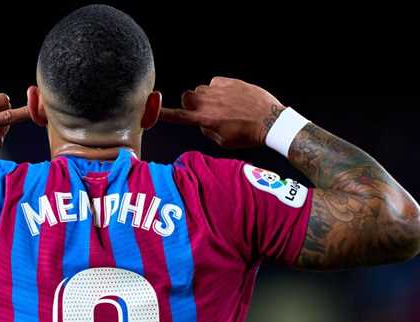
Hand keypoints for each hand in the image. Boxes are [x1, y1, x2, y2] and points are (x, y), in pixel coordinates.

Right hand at [159, 77, 284, 147]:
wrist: (271, 119)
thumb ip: (207, 131)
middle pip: (186, 96)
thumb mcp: (224, 142)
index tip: (148, 112)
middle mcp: (207, 102)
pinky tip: (232, 97)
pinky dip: (219, 88)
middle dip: (191, 102)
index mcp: (204, 120)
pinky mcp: (228, 81)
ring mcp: (217, 89)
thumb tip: (202, 122)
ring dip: (206, 96)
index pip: (177, 116)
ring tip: (224, 105)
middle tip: (204, 111)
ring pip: (201, 89)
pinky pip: (215, 82)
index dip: (162, 114)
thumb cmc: (248, 134)